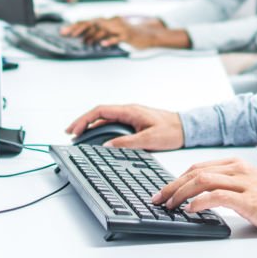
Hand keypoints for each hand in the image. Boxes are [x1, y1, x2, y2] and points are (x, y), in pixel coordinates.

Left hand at [60, 17, 130, 45]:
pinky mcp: (128, 35)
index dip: (76, 25)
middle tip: (69, 34)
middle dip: (80, 28)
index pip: (89, 21)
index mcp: (107, 20)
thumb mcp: (112, 32)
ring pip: (104, 30)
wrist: (147, 35)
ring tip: (85, 42)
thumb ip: (99, 33)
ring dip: (93, 36)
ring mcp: (120, 28)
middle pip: (94, 23)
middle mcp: (112, 21)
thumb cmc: (127, 34)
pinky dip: (110, 40)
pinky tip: (103, 44)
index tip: (64, 31)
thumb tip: (84, 37)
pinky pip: (117, 38)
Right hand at [65, 104, 183, 149]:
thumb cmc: (171, 130)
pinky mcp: (134, 123)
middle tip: (70, 134)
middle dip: (83, 122)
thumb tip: (107, 147)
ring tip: (79, 138)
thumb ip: (128, 143)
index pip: (100, 111)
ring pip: (105, 120)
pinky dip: (102, 131)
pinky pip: (113, 125)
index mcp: (129, 111)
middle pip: (99, 114)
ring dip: (91, 127)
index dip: (84, 119)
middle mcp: (128, 111)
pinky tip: (97, 139)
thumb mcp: (149, 138)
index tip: (74, 129)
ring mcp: (130, 117)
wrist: (186, 128)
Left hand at [151, 157, 256, 234]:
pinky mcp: (248, 199)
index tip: (164, 192)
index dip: (177, 179)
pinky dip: (200, 202)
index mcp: (235, 164)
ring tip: (170, 205)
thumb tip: (195, 196)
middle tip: (159, 199)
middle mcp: (237, 169)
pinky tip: (190, 209)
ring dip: (181, 193)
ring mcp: (243, 183)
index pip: (197, 167)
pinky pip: (218, 196)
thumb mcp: (244, 186)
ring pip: (203, 181)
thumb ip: (223, 185)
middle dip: (173, 186)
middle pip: (196, 172)